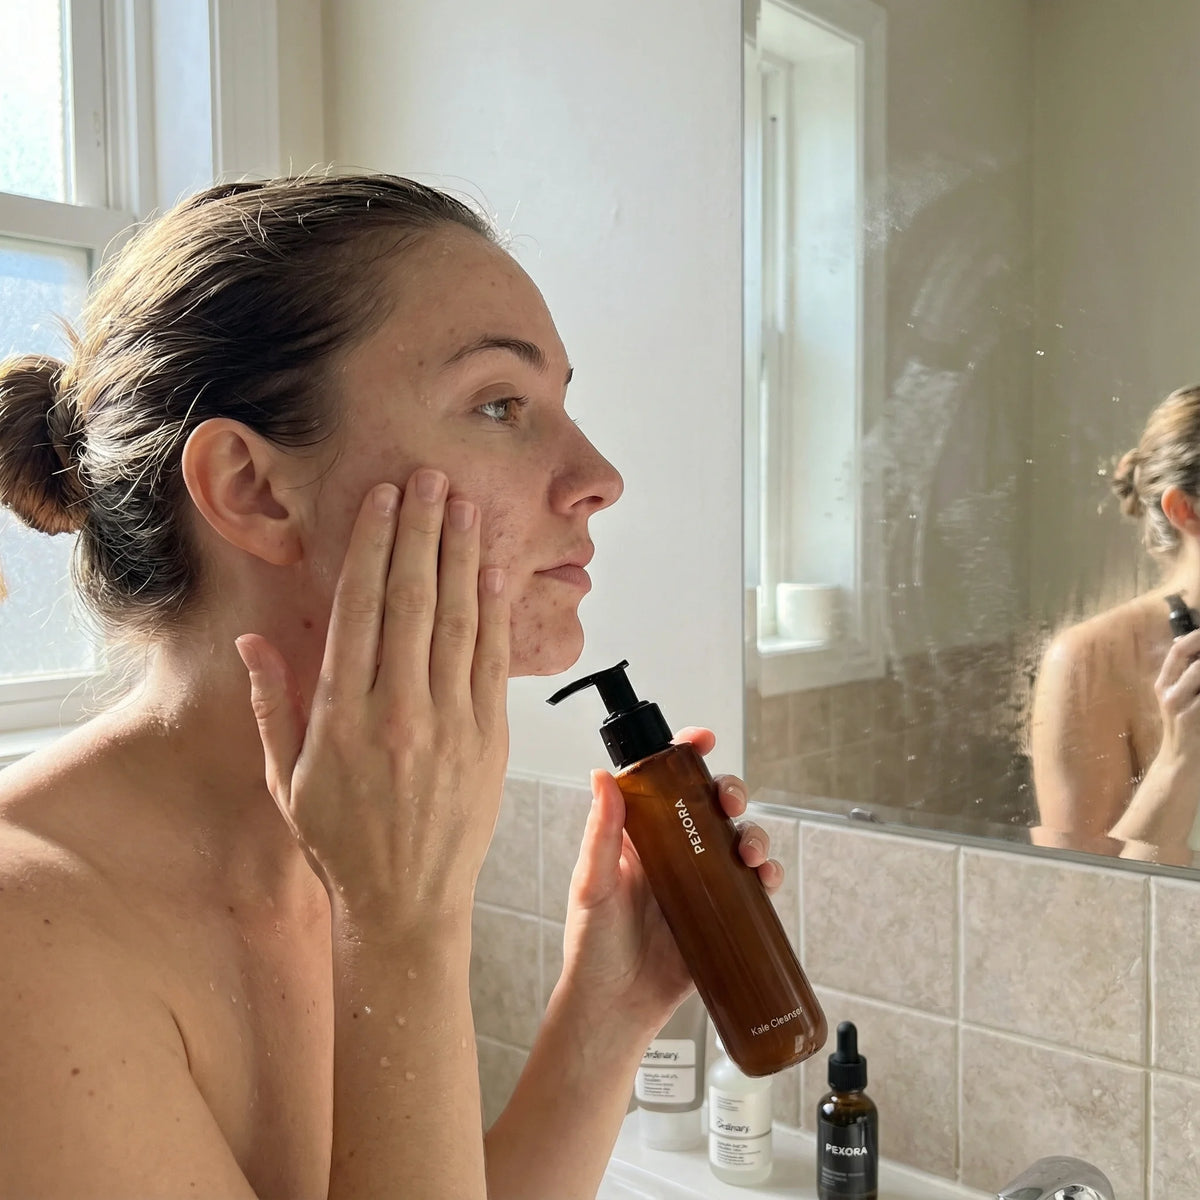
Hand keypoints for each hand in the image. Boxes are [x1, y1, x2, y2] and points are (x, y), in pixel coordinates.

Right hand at [233, 470, 510, 924]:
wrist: (407, 903)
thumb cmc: (340, 842)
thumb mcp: (288, 779)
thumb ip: (274, 705)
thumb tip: (252, 640)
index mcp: (344, 717)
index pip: (361, 610)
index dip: (373, 547)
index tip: (383, 501)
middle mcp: (399, 712)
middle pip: (412, 601)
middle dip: (422, 533)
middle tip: (431, 478)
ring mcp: (451, 724)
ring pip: (457, 621)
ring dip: (461, 558)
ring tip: (465, 506)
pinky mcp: (490, 739)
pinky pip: (492, 662)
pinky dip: (494, 612)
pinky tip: (493, 571)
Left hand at [556, 727, 783, 1034]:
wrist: (617, 1008)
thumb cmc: (593, 947)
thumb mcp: (592, 885)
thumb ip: (600, 833)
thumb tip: (600, 776)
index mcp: (638, 836)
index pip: (663, 783)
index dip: (685, 755)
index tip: (700, 741)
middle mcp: (673, 852)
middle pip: (711, 805)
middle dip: (729, 792)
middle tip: (729, 802)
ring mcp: (700, 882)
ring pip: (737, 840)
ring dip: (753, 834)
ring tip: (749, 852)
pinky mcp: (721, 914)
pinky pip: (751, 885)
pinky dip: (766, 874)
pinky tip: (765, 878)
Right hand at [1155, 627, 1199, 768]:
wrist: (1180, 765)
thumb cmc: (1186, 731)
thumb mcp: (1178, 701)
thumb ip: (1184, 677)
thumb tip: (1189, 647)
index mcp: (1164, 685)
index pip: (1178, 651)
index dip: (1196, 637)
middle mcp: (1169, 694)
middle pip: (1194, 661)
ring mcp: (1181, 708)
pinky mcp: (1193, 721)